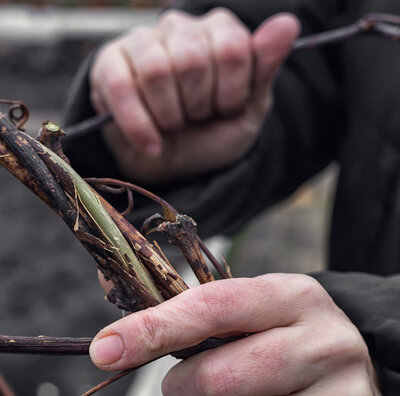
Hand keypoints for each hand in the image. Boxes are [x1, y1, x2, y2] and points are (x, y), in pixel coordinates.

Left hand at [89, 274, 387, 395]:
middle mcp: (329, 345)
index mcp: (297, 298)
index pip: (214, 308)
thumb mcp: (255, 315)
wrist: (369, 384)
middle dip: (185, 392)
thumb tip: (110, 344)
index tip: (105, 350)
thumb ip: (193, 319)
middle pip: (216, 381)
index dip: (153, 330)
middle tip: (199, 387)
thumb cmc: (287, 345)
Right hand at [90, 9, 298, 182]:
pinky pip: (121, 86)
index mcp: (219, 31)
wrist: (172, 168)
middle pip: (192, 58)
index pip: (231, 47)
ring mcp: (141, 42)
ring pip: (156, 70)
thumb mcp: (247, 112)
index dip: (231, 92)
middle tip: (195, 119)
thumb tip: (288, 24)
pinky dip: (139, 125)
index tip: (225, 109)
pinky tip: (152, 145)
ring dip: (169, 117)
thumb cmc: (210, 136)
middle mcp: (180, 27)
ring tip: (173, 126)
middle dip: (198, 106)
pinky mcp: (108, 65)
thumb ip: (264, 69)